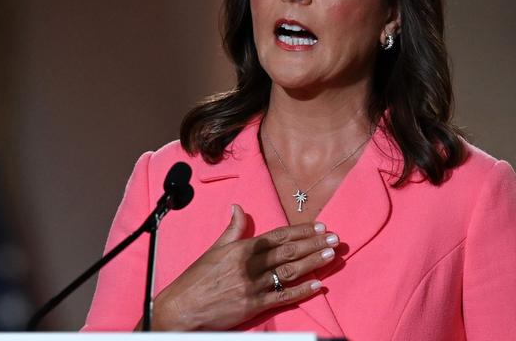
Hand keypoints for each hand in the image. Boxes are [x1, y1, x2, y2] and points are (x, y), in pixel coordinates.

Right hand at [145, 204, 338, 330]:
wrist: (180, 309)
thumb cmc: (196, 279)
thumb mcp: (214, 249)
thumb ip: (232, 229)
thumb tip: (238, 207)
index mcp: (241, 248)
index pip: (278, 236)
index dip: (301, 231)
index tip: (319, 226)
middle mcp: (249, 265)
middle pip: (288, 252)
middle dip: (314, 244)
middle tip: (335, 238)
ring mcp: (252, 286)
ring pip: (289, 272)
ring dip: (313, 263)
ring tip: (331, 255)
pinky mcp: (253, 306)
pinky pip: (282, 297)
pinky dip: (301, 291)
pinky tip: (318, 285)